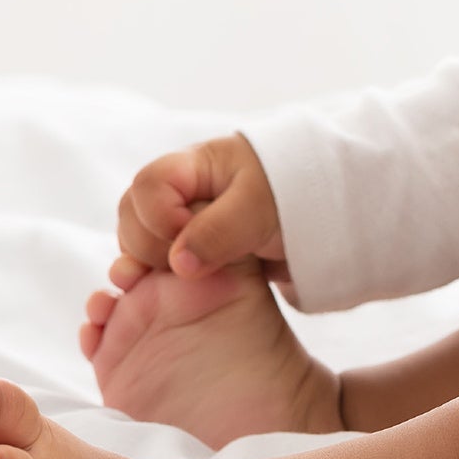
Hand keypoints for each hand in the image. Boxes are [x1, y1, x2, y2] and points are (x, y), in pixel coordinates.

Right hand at [116, 132, 288, 282]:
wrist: (325, 210)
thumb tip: (179, 263)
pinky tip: (157, 293)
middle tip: (182, 266)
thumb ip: (220, 230)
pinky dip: (151, 277)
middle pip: (134, 213)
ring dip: (146, 263)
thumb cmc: (295, 193)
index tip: (187, 236)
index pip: (149, 184)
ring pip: (139, 240)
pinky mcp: (189, 249)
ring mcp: (182, 221)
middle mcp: (182, 192)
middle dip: (147, 244)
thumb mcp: (260, 207)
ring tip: (177, 279)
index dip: (158, 216)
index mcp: (196, 166)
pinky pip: (153, 261)